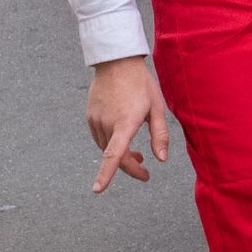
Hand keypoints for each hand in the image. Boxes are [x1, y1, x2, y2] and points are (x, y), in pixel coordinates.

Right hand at [85, 55, 170, 193]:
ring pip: (106, 148)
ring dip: (120, 155)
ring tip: (137, 154)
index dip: (106, 174)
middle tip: (145, 170)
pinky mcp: (90, 115)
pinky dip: (110, 144)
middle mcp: (107, 123)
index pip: (114, 154)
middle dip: (130, 167)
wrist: (117, 61)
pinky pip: (100, 137)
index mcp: (125, 122)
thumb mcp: (157, 107)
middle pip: (115, 156)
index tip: (98, 190)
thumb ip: (160, 135)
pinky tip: (122, 138)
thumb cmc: (141, 84)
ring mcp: (96, 119)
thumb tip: (162, 159)